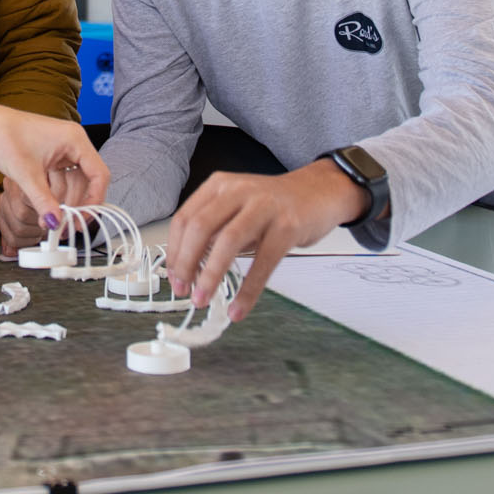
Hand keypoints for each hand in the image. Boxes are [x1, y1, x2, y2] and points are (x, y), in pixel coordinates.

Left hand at [0, 107, 106, 229]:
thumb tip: (55, 222)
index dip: (94, 200)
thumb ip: (42, 201)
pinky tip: (45, 208)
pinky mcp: (53, 157)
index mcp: (74, 139)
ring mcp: (63, 150)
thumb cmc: (3, 135)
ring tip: (51, 221)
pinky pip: (62, 180)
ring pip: (74, 183)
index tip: (83, 219)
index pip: (99, 174)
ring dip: (64, 203)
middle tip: (66, 226)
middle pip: (87, 181)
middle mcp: (73, 143)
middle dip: (76, 205)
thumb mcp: (25, 173)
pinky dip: (55, 195)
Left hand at [166, 162, 366, 320]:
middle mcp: (239, 191)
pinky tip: (239, 308)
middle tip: (183, 290)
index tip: (173, 276)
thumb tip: (187, 267)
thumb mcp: (238, 206)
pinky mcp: (287, 226)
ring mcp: (264, 207)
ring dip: (211, 276)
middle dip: (186, 263)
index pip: (185, 218)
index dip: (174, 251)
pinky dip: (248, 290)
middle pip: (200, 228)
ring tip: (202, 300)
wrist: (320, 191)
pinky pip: (263, 263)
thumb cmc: (275, 204)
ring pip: (228, 242)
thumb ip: (215, 228)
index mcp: (220, 185)